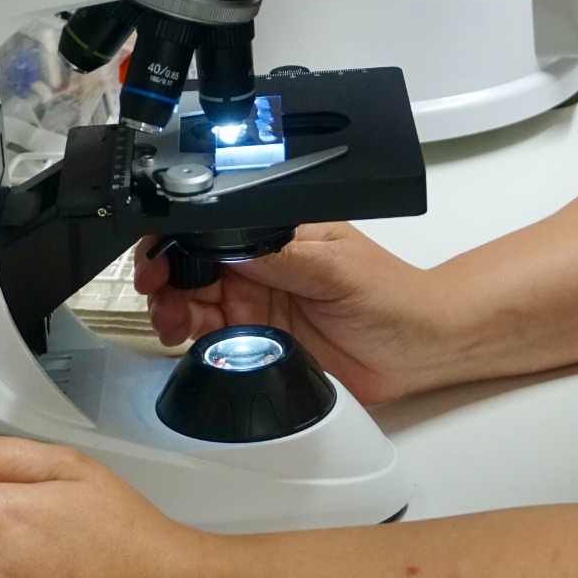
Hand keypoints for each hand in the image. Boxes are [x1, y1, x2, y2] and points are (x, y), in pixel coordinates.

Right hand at [137, 223, 452, 403]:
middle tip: (160, 295)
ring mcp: (258, 304)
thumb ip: (283, 256)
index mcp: (279, 232)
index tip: (163, 258)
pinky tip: (191, 341)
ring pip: (194, 303)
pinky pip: (211, 341)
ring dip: (172, 310)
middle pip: (193, 265)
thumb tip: (234, 243)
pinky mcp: (258, 342)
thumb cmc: (393, 295)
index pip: (215, 227)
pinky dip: (191, 341)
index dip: (180, 240)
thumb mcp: (335, 266)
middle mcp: (263, 266)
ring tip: (173, 321)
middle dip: (166, 277)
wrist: (417, 350)